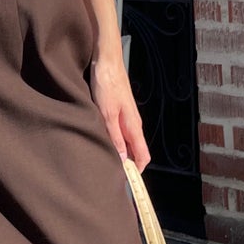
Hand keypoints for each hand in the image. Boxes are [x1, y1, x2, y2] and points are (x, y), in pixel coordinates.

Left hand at [89, 52, 150, 172]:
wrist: (106, 61)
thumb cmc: (107, 84)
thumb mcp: (107, 113)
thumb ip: (114, 136)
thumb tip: (121, 159)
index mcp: (133, 126)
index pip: (143, 156)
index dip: (137, 171)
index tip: (126, 182)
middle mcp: (133, 124)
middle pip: (135, 151)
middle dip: (126, 164)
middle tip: (109, 173)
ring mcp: (126, 117)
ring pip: (126, 142)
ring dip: (118, 152)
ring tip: (102, 159)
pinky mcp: (118, 111)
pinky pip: (119, 132)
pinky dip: (113, 140)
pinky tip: (100, 140)